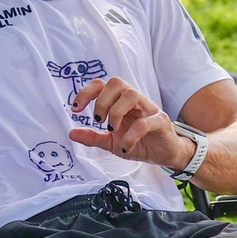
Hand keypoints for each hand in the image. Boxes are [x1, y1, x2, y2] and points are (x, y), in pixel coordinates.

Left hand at [69, 77, 191, 169]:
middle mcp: (135, 100)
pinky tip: (126, 147)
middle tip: (99, 121)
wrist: (164, 155)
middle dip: (102, 101)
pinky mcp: (161, 122)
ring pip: (131, 95)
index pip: (102, 84)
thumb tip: (71, 133)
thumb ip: (93, 137)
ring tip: (112, 130)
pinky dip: (131, 135)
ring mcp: (149, 109)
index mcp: (121, 102)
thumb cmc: (140, 143)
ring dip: (115, 113)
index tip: (76, 109)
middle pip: (117, 83)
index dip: (86, 92)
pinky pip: (145, 122)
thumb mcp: (111, 143)